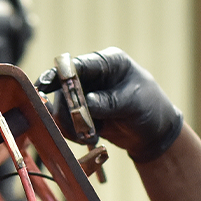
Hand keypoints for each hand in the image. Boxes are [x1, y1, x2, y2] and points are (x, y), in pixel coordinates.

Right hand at [36, 47, 182, 161]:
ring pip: (63, 107)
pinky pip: (67, 121)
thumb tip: (86, 102)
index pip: (78, 65)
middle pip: (64, 87)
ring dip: (71, 124)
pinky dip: (74, 132)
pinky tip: (90, 137)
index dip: (59, 74)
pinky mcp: (83, 113)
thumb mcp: (133, 103)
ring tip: (90, 135)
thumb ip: (109, 102)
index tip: (46, 85)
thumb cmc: (151, 108)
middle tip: (78, 125)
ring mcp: (86, 94)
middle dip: (68, 108)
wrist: (155, 133)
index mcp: (108, 63)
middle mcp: (94, 76)